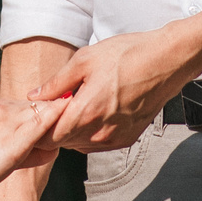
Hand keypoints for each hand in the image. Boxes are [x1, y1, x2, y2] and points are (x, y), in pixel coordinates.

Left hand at [34, 26, 201, 151]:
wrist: (166, 61)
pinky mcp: (126, 139)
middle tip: (56, 103)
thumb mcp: (84, 60)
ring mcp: (114, 139)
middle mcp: (99, 133)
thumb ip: (57, 83)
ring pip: (79, 144)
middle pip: (63, 142)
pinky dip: (89, 132)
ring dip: (72, 129)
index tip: (38, 111)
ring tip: (76, 104)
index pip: (49, 136)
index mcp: (86, 113)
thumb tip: (35, 95)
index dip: (39, 125)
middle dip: (54, 126)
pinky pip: (97, 143)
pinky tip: (94, 110)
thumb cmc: (127, 55)